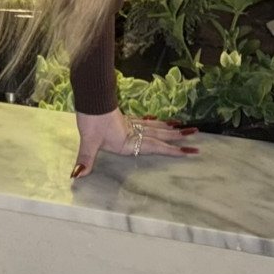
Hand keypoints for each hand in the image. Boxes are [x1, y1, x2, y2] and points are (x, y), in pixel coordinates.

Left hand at [70, 109, 200, 178]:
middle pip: (160, 134)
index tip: (191, 151)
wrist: (89, 99)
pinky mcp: (123, 118)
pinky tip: (155, 119)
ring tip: (183, 127)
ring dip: (168, 128)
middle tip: (196, 134)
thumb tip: (77, 175)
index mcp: (129, 141)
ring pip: (154, 126)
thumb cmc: (91, 120)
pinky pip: (142, 121)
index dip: (173, 150)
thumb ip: (85, 159)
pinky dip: (151, 121)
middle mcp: (133, 132)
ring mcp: (129, 123)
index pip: (156, 146)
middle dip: (178, 136)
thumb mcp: (88, 141)